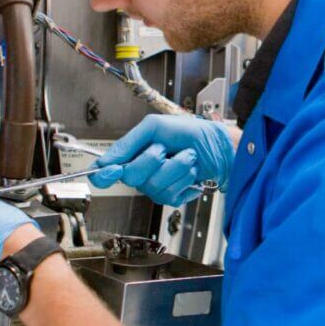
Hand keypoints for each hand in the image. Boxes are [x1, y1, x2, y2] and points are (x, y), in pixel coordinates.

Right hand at [91, 114, 234, 205]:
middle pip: (130, 177)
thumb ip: (128, 143)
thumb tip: (104, 161)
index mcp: (133, 154)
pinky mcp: (173, 198)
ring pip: (153, 186)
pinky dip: (185, 178)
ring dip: (176, 167)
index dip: (103, 174)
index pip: (106, 171)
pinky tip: (192, 171)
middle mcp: (141, 173)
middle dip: (152, 159)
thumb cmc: (192, 132)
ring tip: (187, 156)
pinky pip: (170, 195)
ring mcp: (156, 187)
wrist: (221, 146)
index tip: (108, 171)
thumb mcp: (156, 127)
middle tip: (166, 148)